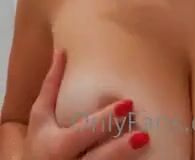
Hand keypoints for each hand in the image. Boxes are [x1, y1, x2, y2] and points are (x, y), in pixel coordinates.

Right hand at [23, 48, 149, 158]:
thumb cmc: (40, 141)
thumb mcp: (40, 116)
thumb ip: (51, 86)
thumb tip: (62, 50)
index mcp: (55, 146)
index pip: (81, 134)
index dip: (103, 121)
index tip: (128, 104)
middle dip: (120, 149)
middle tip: (145, 133)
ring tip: (148, 142)